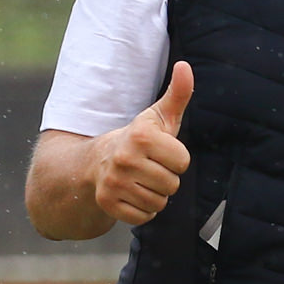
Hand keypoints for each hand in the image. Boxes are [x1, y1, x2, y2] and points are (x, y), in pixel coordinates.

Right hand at [89, 62, 192, 225]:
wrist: (97, 161)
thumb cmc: (140, 139)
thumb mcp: (159, 116)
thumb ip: (178, 94)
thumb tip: (185, 66)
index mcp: (141, 136)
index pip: (183, 162)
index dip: (176, 159)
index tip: (160, 152)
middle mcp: (124, 159)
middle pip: (172, 185)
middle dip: (166, 178)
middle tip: (149, 168)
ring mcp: (113, 183)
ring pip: (159, 203)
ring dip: (155, 195)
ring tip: (141, 180)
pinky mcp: (107, 204)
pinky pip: (144, 217)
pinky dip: (142, 210)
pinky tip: (132, 194)